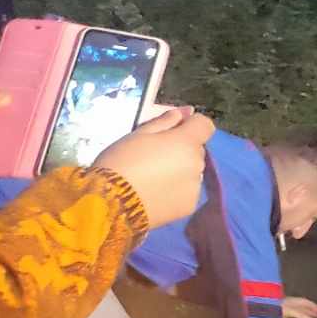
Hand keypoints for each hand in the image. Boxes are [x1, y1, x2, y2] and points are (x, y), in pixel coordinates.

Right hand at [91, 107, 215, 227]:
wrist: (111, 203)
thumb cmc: (121, 161)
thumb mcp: (138, 135)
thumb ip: (166, 122)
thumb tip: (186, 112)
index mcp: (186, 142)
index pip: (205, 125)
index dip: (191, 125)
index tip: (174, 130)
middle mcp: (198, 164)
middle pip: (196, 150)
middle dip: (181, 150)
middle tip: (153, 157)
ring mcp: (196, 187)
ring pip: (193, 171)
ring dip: (180, 171)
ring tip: (152, 179)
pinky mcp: (190, 206)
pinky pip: (187, 191)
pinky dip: (176, 190)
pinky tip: (155, 194)